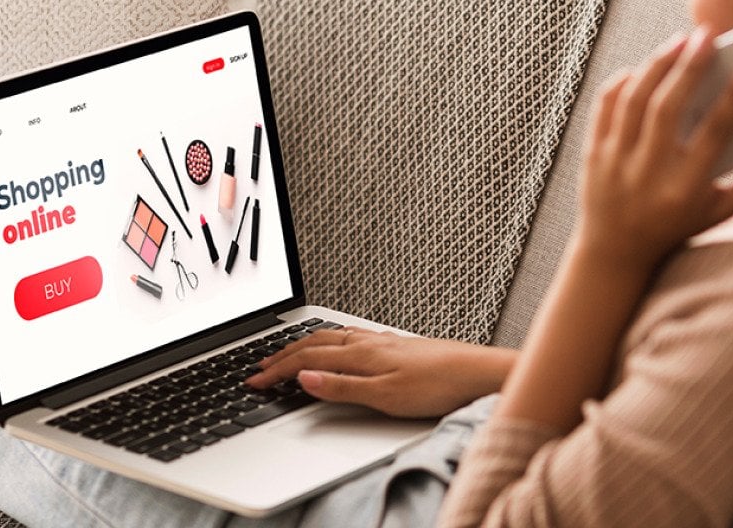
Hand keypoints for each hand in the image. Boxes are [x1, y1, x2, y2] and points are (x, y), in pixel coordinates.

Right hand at [245, 328, 516, 418]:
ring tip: (289, 352)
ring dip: (306, 345)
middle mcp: (370, 342)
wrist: (479, 373)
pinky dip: (331, 341)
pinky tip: (339, 345)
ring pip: (334, 338)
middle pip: (316, 343)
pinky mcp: (398, 346)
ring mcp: (384, 341)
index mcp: (361, 354)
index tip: (254, 380)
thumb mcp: (385, 395)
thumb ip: (342, 387)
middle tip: (260, 365)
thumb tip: (303, 379)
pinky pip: (352, 337)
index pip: (307, 360)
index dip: (277, 370)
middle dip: (284, 354)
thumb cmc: (439, 385)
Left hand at [579, 28, 732, 273]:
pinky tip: (644, 67)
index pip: (714, 134)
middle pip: (667, 108)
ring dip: (658, 65)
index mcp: (684, 189)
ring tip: (680, 42)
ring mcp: (614, 162)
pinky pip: (605, 105)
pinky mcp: (591, 152)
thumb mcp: (717, 214)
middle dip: (690, 67)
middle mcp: (647, 174)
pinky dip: (624, 80)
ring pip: (633, 100)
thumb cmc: (673, 228)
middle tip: (709, 35)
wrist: (613, 253)